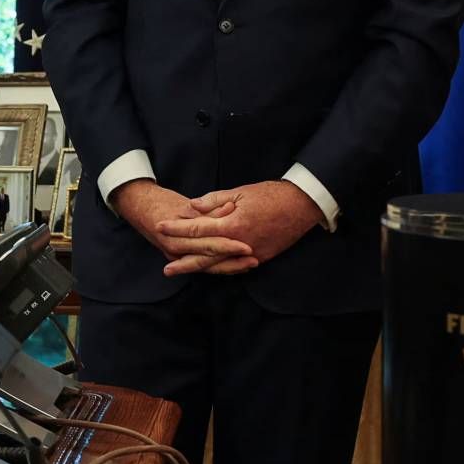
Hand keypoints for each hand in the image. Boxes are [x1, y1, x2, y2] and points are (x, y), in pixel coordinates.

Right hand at [112, 179, 255, 274]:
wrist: (138, 207)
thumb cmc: (163, 203)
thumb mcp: (185, 205)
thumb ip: (209, 209)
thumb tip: (230, 208)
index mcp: (178, 234)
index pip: (208, 242)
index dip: (228, 245)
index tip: (247, 245)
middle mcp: (176, 248)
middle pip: (209, 258)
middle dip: (232, 261)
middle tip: (254, 259)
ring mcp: (176, 256)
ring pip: (207, 266)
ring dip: (229, 267)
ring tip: (249, 266)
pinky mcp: (178, 258)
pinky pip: (201, 265)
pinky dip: (219, 267)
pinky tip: (235, 268)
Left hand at [157, 180, 323, 275]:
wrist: (302, 205)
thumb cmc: (271, 195)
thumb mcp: (240, 192)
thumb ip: (214, 201)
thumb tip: (192, 207)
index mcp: (232, 225)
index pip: (198, 229)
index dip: (177, 228)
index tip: (161, 227)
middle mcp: (239, 244)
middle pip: (204, 255)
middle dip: (183, 259)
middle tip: (165, 266)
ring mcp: (250, 254)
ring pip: (218, 265)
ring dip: (197, 269)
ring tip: (179, 271)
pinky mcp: (260, 258)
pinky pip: (234, 267)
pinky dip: (218, 269)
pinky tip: (207, 270)